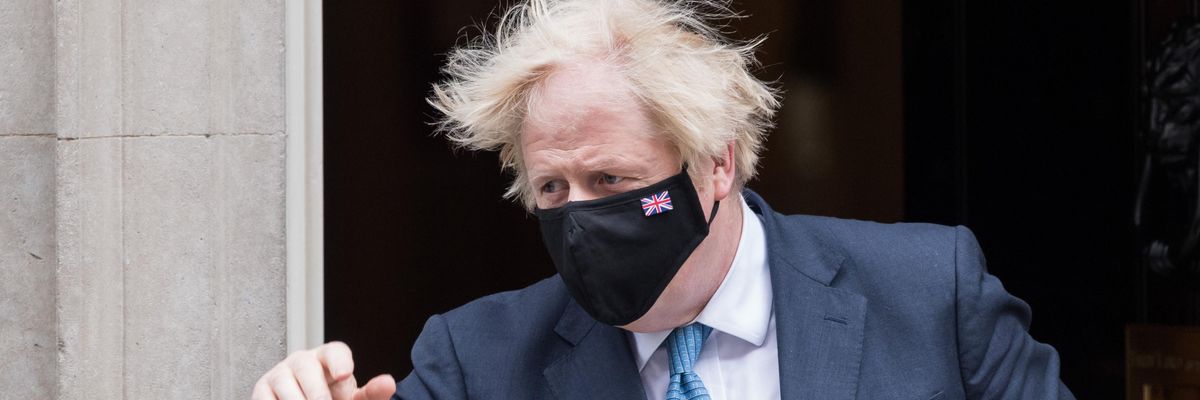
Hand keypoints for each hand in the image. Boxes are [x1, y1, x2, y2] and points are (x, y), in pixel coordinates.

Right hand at [252, 341, 395, 399]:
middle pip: (306, 367)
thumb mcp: (352, 399)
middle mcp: (302, 361)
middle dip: (318, 393)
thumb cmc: (331, 399)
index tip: (344, 374)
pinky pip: (267, 399)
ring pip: (286, 387)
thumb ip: (370, 393)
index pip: (334, 351)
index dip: (339, 361)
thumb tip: (388, 383)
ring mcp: (279, 374)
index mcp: (328, 358)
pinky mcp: (262, 389)